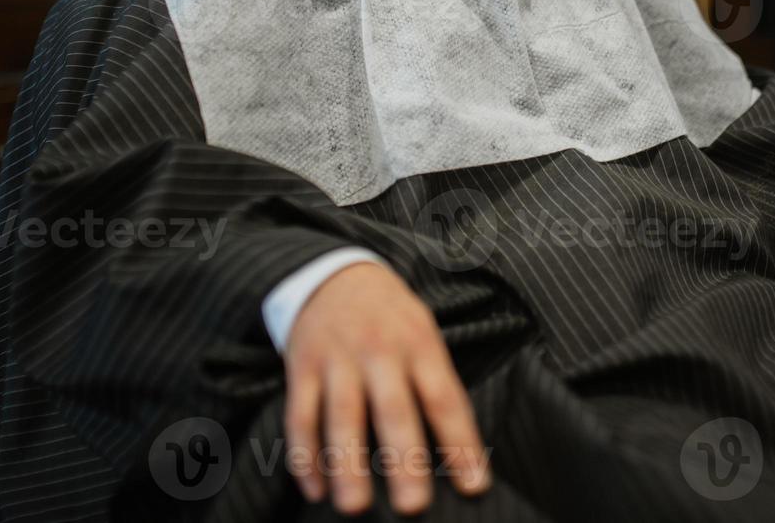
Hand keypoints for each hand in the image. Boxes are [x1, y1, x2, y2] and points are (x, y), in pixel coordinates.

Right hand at [283, 261, 490, 515]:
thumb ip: (437, 384)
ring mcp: (337, 359)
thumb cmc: (391, 317)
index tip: (475, 487)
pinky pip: (300, 416)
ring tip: (354, 507)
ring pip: (341, 417)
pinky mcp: (301, 367)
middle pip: (393, 410)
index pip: (445, 399)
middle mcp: (379, 351)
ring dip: (346, 465)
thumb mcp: (424, 334)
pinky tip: (314, 489)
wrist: (334, 273)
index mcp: (419, 344)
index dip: (461, 443)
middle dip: (404, 460)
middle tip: (413, 507)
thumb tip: (460, 453)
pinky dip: (304, 455)